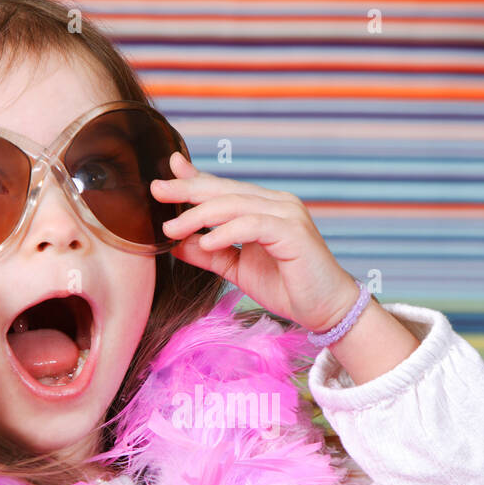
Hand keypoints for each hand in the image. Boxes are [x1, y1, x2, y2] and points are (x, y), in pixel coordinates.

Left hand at [152, 153, 360, 334]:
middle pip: (225, 190)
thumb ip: (210, 253)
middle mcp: (277, 204)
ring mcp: (287, 215)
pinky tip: (205, 242)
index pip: (223, 188)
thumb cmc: (287, 287)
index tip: (166, 174)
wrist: (326, 310)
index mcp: (265, 207)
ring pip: (235, 204)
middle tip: (157, 191)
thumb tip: (177, 243)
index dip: (194, 179)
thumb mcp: (238, 269)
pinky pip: (252, 225)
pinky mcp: (293, 233)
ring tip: (173, 229)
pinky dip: (226, 232)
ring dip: (199, 215)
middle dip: (188, 190)